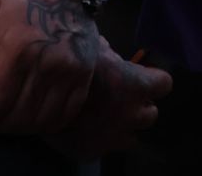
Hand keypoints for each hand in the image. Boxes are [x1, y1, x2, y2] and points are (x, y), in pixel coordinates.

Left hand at [0, 0, 101, 134]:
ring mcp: (70, 70)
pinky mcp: (84, 74)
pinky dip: (48, 123)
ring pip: (42, 119)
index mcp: (19, 47)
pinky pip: (66, 113)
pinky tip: (35, 117)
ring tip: (9, 119)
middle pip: (19, 116)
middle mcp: (48, 63)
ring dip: (22, 127)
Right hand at [44, 47, 172, 159]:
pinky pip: (106, 147)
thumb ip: (111, 56)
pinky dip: (100, 139)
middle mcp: (131, 115)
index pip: (164, 84)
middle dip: (139, 107)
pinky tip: (86, 128)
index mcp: (136, 86)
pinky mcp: (94, 152)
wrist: (37, 92)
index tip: (144, 78)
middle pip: (150, 114)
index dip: (154, 80)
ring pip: (132, 136)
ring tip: (105, 117)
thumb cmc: (70, 64)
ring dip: (124, 127)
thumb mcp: (93, 49)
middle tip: (121, 99)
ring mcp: (114, 138)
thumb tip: (114, 56)